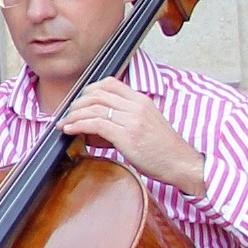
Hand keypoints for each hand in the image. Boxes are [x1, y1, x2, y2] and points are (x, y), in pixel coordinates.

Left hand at [61, 78, 207, 197]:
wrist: (182, 164)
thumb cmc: (164, 148)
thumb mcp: (148, 123)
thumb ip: (128, 116)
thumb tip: (101, 121)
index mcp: (142, 100)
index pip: (110, 83)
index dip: (89, 90)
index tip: (79, 101)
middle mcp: (136, 106)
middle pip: (97, 94)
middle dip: (77, 103)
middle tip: (69, 114)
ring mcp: (132, 120)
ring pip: (93, 108)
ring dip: (73, 115)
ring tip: (65, 124)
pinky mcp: (127, 136)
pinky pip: (95, 124)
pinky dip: (78, 125)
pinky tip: (70, 130)